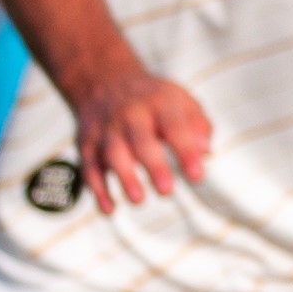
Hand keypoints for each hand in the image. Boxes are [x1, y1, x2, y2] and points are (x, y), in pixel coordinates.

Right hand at [70, 62, 217, 209]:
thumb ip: (198, 125)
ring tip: (139, 200)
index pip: (175, 126)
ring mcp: (106, 129)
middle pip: (141, 139)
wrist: (103, 82)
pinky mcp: (87, 143)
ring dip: (124, 177)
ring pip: (112, 153)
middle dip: (153, 165)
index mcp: (159, 103)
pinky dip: (98, 189)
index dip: (186, 150)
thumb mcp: (180, 100)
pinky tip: (110, 210)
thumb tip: (206, 151)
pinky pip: (89, 167)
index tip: (197, 176)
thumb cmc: (153, 100)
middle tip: (167, 191)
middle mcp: (130, 114)